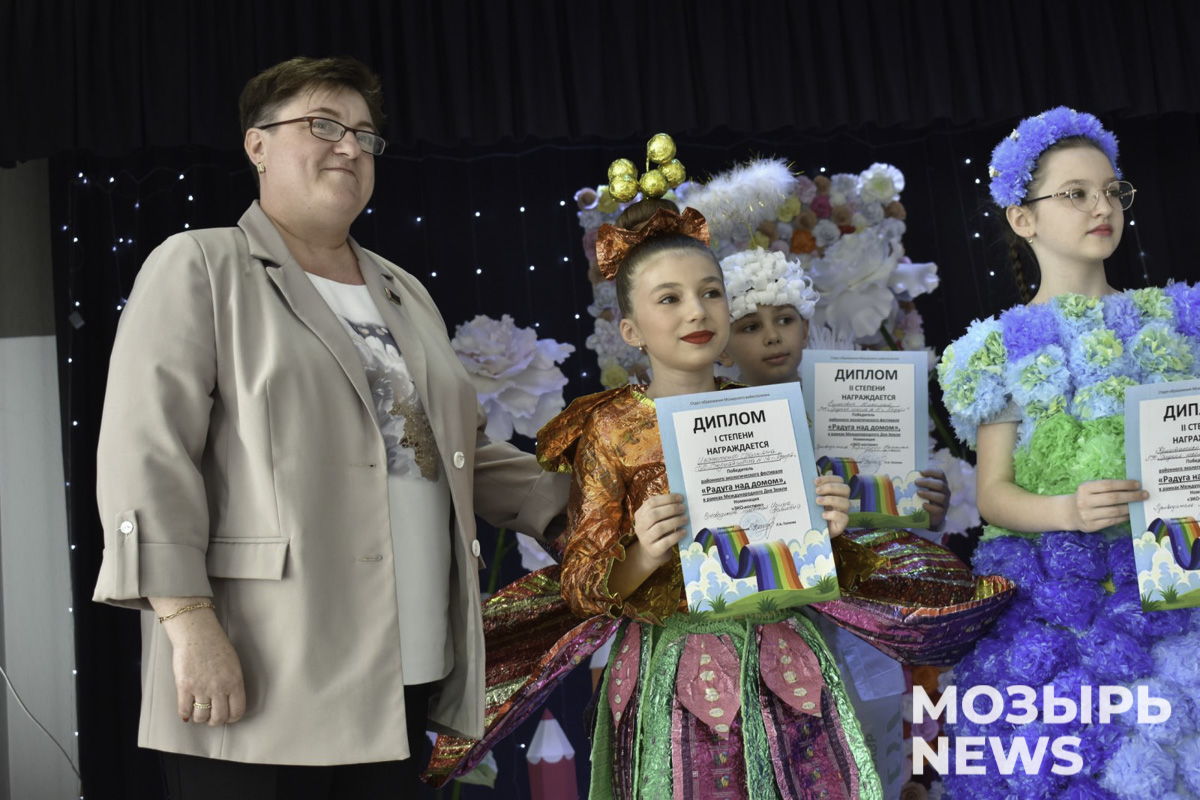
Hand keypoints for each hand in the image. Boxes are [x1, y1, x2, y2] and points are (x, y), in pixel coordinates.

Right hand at [163, 611, 246, 725]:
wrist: (198, 634)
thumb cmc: (216, 646)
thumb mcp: (233, 665)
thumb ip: (232, 684)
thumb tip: (229, 701)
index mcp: (234, 682)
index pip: (237, 711)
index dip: (232, 718)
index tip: (227, 717)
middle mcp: (219, 688)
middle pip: (219, 717)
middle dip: (215, 721)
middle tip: (211, 717)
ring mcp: (201, 688)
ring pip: (201, 716)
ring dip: (200, 718)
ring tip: (199, 713)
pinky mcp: (185, 686)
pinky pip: (184, 710)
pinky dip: (185, 714)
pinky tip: (186, 710)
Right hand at [632, 493, 688, 562]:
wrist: (652, 553)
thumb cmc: (658, 533)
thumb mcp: (658, 520)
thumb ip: (665, 510)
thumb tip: (680, 501)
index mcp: (640, 515)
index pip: (651, 502)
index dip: (667, 498)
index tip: (680, 498)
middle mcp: (639, 526)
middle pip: (654, 514)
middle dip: (671, 509)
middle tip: (684, 508)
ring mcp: (645, 540)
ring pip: (660, 528)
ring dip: (675, 521)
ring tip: (686, 518)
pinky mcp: (653, 550)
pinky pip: (666, 541)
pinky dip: (676, 535)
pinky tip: (684, 531)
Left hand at [814, 475, 850, 537]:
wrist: (812, 532)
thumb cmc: (812, 513)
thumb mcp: (811, 499)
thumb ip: (812, 488)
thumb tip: (811, 472)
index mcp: (835, 493)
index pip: (839, 480)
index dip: (829, 478)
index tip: (815, 481)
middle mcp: (841, 501)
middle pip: (846, 489)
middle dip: (831, 487)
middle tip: (816, 491)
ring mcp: (843, 513)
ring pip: (846, 503)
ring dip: (831, 499)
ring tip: (817, 501)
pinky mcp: (841, 525)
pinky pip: (844, 518)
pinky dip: (834, 514)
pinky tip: (823, 515)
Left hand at [916, 468, 949, 530]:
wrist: (929, 515)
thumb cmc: (924, 498)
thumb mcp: (923, 489)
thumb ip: (918, 483)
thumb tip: (903, 476)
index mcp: (941, 483)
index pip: (940, 474)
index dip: (932, 471)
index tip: (920, 472)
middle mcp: (945, 492)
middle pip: (941, 485)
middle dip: (928, 482)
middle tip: (916, 482)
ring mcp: (945, 502)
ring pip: (941, 497)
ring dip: (928, 494)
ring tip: (918, 493)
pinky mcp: (942, 512)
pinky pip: (939, 509)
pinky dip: (930, 507)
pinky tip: (923, 505)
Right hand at [1067, 479, 1147, 532]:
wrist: (1069, 512)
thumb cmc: (1085, 497)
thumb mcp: (1090, 489)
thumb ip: (1106, 488)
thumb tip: (1132, 487)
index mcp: (1085, 488)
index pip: (1108, 485)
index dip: (1124, 484)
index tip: (1137, 484)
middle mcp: (1084, 501)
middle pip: (1113, 498)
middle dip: (1131, 496)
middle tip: (1144, 494)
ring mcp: (1087, 515)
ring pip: (1114, 511)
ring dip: (1130, 508)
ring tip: (1139, 504)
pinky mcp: (1092, 526)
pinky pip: (1112, 521)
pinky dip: (1124, 517)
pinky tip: (1130, 513)